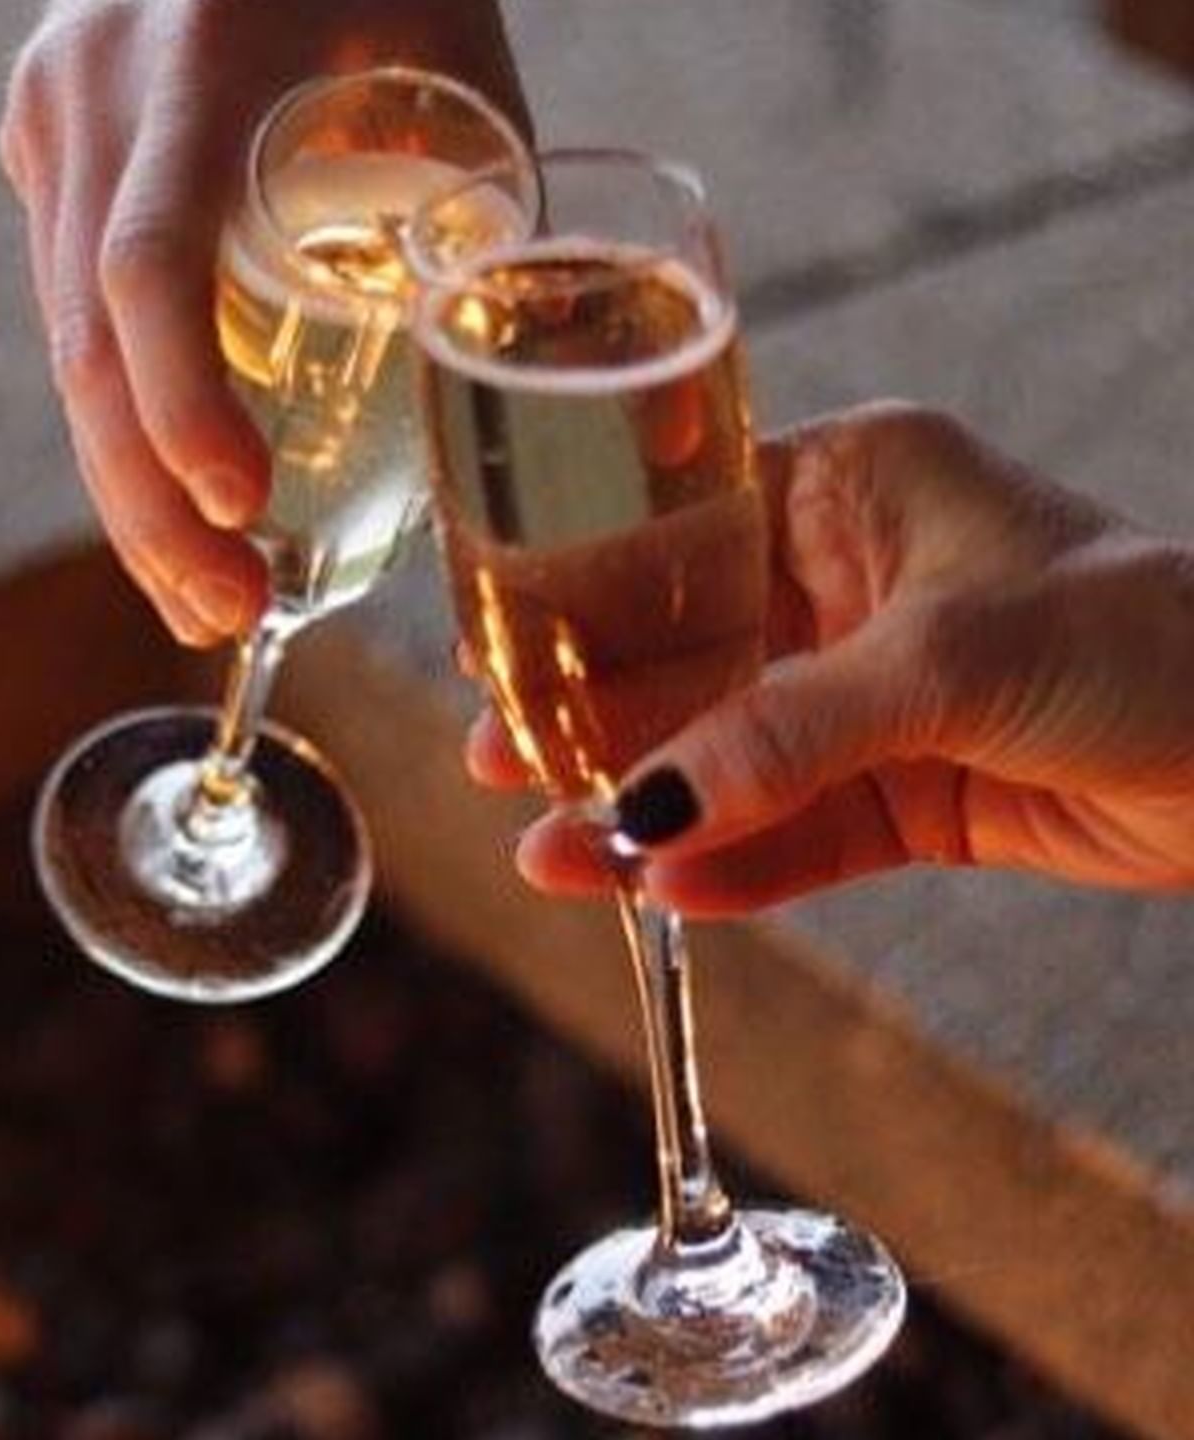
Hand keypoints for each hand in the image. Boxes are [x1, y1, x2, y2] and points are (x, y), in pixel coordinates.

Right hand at [0, 0, 526, 644]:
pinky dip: (124, 417)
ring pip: (63, 347)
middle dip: (148, 505)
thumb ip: (481, 210)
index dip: (181, 406)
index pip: (149, 266)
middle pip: (83, 341)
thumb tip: (546, 395)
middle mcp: (86, 93)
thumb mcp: (461, 59)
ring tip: (200, 596)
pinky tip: (170, 503)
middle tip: (224, 612)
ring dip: (127, 488)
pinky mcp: (44, 149)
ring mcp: (48, 120)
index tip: (245, 510)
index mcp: (189, 62)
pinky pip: (71, 312)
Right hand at [467, 403, 1193, 911]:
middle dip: (596, 718)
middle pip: (685, 653)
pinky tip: (660, 892)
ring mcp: (872, 691)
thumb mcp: (943, 665)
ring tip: (555, 860)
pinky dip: (733, 864)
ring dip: (650, 809)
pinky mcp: (906, 787)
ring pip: (730, 752)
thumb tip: (638, 812)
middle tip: (500, 766)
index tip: (499, 651)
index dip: (581, 595)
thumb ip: (781, 736)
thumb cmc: (1146, 639)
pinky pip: (794, 829)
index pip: (676, 531)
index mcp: (849, 485)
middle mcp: (846, 579)